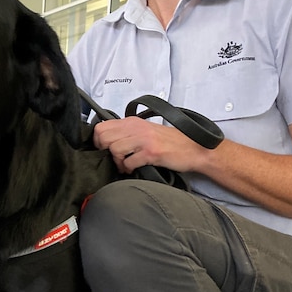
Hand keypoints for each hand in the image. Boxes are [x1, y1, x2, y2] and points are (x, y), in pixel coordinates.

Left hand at [93, 116, 211, 174]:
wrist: (193, 148)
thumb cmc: (170, 142)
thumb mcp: (145, 131)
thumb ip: (127, 132)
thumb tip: (106, 141)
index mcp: (132, 122)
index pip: (101, 127)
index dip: (98, 142)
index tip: (104, 150)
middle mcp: (136, 128)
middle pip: (104, 139)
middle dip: (106, 152)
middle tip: (116, 159)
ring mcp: (144, 139)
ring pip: (114, 150)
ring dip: (118, 162)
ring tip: (126, 165)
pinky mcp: (151, 152)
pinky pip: (129, 162)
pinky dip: (128, 169)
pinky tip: (135, 169)